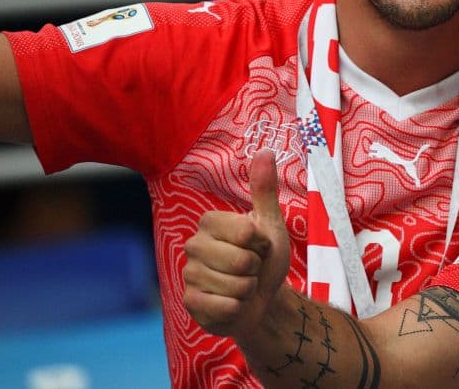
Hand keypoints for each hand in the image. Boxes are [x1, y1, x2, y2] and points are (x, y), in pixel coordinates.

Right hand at [182, 148, 290, 337]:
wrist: (260, 300)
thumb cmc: (264, 258)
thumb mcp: (270, 223)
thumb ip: (264, 190)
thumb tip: (265, 151)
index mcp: (210, 222)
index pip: (247, 233)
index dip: (262, 244)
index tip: (259, 245)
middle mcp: (193, 245)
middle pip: (242, 261)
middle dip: (256, 269)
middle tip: (251, 268)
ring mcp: (188, 275)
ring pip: (236, 286)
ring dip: (249, 289)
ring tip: (243, 285)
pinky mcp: (189, 303)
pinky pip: (226, 307)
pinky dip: (238, 308)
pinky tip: (232, 304)